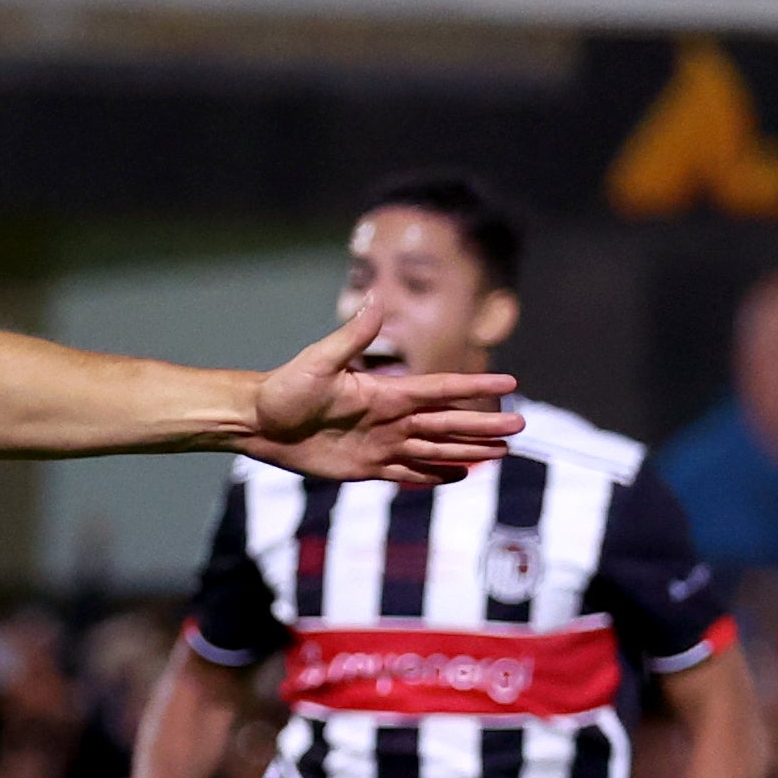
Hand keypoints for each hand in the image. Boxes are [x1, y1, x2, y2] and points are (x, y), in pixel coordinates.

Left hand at [243, 302, 523, 486]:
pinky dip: (432, 476)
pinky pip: (406, 474)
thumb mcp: (320, 361)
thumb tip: (376, 300)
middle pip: (446, 423)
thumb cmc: (285, 388)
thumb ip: (352, 336)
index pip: (441, 389)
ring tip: (501, 454)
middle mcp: (390, 418)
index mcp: (386, 392)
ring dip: (467, 451)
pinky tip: (459, 475)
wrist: (258, 423)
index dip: (475, 386)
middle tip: (519, 428)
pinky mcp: (365, 467)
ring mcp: (380, 444)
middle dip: (482, 426)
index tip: (509, 384)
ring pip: (434, 450)